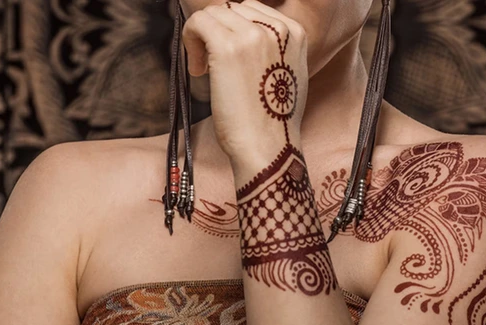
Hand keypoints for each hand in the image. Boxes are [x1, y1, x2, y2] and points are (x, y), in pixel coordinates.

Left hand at [183, 0, 308, 172]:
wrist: (268, 149)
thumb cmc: (273, 125)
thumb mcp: (286, 78)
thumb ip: (274, 52)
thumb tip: (245, 42)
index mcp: (295, 33)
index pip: (252, 10)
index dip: (233, 31)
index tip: (228, 60)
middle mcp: (277, 28)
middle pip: (232, 9)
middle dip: (217, 33)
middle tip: (211, 67)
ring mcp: (253, 36)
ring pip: (213, 13)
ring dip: (202, 38)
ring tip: (204, 70)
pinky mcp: (227, 48)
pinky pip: (198, 22)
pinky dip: (190, 39)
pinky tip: (197, 69)